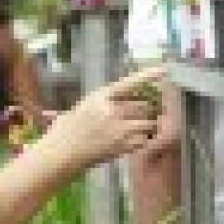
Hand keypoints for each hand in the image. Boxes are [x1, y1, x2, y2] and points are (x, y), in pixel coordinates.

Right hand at [43, 66, 166, 171]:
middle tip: (139, 117)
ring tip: (136, 130)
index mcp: (100, 97)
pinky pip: (143, 140)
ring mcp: (118, 129)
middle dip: (145, 111)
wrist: (59, 154)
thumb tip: (122, 102)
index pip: (129, 83)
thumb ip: (103, 103)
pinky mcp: (121, 146)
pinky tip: (132, 143)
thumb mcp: (83, 107)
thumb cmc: (65, 131)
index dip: (148, 76)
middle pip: (143, 106)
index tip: (164, 69)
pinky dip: (142, 141)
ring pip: (146, 123)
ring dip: (146, 126)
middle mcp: (111, 110)